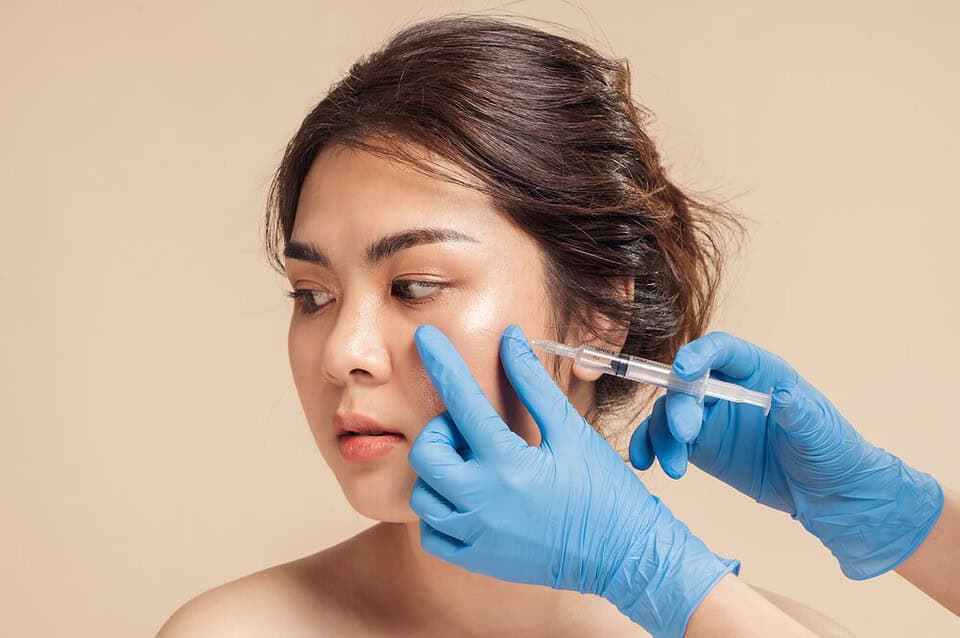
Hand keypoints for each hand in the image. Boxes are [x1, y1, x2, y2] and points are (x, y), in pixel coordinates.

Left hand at [408, 324, 739, 637]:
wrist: (624, 556)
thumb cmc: (603, 490)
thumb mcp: (571, 431)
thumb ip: (534, 384)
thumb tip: (510, 338)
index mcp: (510, 464)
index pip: (462, 401)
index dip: (441, 362)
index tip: (424, 337)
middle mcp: (484, 501)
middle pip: (426, 453)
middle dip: (438, 431)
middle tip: (467, 431)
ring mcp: (477, 535)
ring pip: (423, 495)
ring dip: (438, 472)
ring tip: (472, 465)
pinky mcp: (477, 560)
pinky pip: (432, 534)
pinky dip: (440, 512)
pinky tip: (467, 499)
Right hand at [629, 331, 943, 579]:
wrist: (830, 494)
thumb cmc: (833, 452)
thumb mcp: (821, 431)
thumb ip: (800, 413)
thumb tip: (784, 396)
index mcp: (759, 372)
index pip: (721, 351)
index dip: (700, 356)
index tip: (684, 371)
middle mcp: (727, 388)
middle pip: (688, 383)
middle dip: (679, 405)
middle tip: (685, 433)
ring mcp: (710, 417)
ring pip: (669, 412)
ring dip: (662, 434)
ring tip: (674, 467)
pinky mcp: (700, 446)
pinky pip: (665, 439)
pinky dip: (649, 446)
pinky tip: (645, 461)